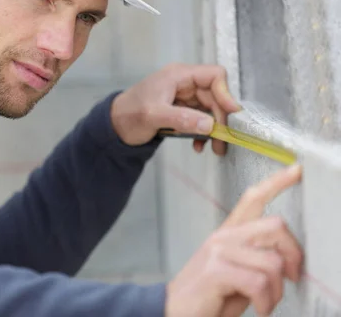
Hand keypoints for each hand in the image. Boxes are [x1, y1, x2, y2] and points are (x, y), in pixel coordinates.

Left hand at [110, 63, 240, 154]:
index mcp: (178, 75)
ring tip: (214, 149)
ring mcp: (183, 96)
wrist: (114, 126)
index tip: (231, 115)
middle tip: (222, 142)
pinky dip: (202, 132)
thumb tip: (210, 125)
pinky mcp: (181, 110)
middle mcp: (183, 83)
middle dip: (221, 118)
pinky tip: (198, 145)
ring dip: (213, 129)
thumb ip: (181, 119)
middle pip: (215, 95)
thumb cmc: (128, 114)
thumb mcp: (153, 116)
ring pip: (210, 109)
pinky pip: (200, 119)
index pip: (214, 75)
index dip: (225, 94)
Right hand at [165, 165, 303, 316]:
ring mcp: (217, 250)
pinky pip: (259, 283)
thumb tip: (287, 258)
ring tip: (265, 301)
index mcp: (228, 234)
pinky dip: (265, 302)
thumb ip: (257, 257)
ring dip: (276, 291)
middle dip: (293, 256)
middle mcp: (222, 237)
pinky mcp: (215, 269)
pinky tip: (257, 307)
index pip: (252, 199)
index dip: (276, 182)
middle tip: (291, 278)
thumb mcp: (236, 272)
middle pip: (275, 225)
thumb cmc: (208, 296)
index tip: (296, 170)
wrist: (176, 312)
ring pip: (272, 262)